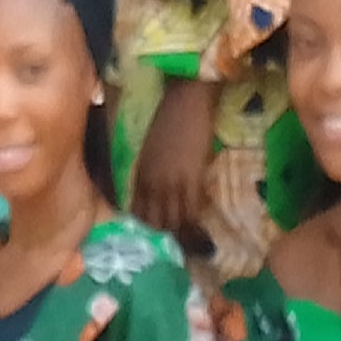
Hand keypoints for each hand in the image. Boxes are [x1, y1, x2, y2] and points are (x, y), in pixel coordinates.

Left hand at [132, 75, 218, 248]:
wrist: (186, 100)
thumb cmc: (169, 117)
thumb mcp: (151, 148)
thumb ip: (151, 169)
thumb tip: (158, 186)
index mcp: (140, 173)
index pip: (137, 211)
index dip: (147, 224)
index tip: (158, 231)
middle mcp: (151, 182)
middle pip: (154, 221)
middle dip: (165, 234)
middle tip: (178, 240)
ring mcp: (171, 183)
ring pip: (173, 221)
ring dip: (182, 233)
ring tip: (192, 240)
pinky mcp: (191, 179)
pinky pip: (191, 212)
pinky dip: (196, 224)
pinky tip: (202, 228)